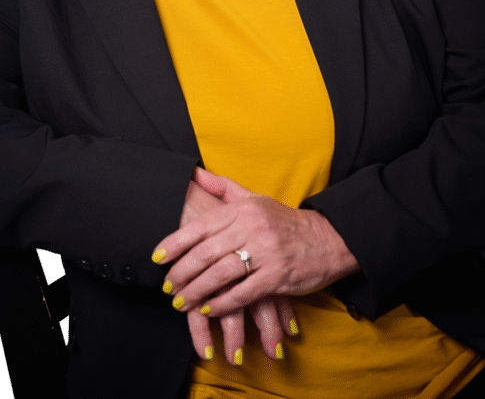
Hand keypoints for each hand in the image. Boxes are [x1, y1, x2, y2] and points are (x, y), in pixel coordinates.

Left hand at [156, 168, 359, 318]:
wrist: (328, 239)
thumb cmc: (283, 221)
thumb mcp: (255, 198)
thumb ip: (222, 187)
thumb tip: (193, 174)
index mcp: (243, 208)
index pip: (201, 226)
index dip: (175, 243)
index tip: (157, 258)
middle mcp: (251, 227)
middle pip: (206, 253)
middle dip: (181, 273)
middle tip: (167, 287)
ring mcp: (265, 252)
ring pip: (220, 275)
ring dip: (196, 292)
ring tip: (181, 301)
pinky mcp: (276, 277)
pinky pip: (242, 294)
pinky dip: (222, 304)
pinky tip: (208, 310)